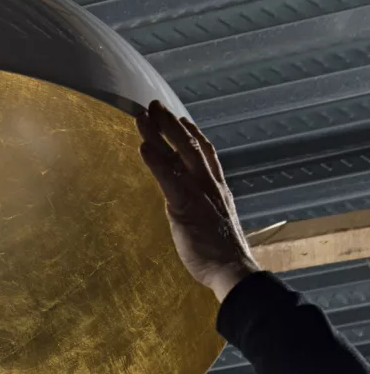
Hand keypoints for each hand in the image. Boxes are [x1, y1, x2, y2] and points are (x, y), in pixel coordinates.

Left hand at [137, 100, 258, 302]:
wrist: (232, 268)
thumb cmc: (223, 254)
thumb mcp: (216, 224)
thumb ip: (206, 210)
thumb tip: (196, 210)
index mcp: (217, 188)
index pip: (206, 153)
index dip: (193, 134)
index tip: (181, 119)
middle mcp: (209, 184)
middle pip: (190, 144)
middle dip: (171, 123)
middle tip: (155, 105)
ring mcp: (198, 192)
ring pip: (178, 153)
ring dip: (158, 132)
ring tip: (142, 116)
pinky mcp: (185, 206)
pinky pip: (168, 178)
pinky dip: (155, 160)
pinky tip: (143, 146)